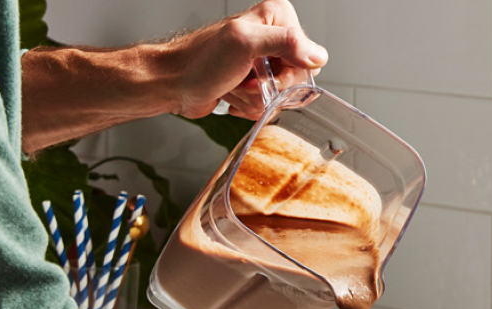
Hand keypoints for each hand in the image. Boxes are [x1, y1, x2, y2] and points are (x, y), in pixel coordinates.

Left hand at [164, 0, 328, 119]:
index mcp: (277, 18)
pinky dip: (247, 106)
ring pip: (280, 95)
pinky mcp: (252, 82)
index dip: (289, 74)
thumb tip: (318, 55)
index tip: (265, 74)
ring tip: (233, 87)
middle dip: (268, 89)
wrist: (173, 83)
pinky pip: (265, 104)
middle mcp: (272, 37)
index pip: (310, 57)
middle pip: (297, 79)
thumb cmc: (200, 62)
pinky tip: (231, 96)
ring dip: (254, 99)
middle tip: (245, 81)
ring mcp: (262, 62)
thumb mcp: (245, 44)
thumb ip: (286, 43)